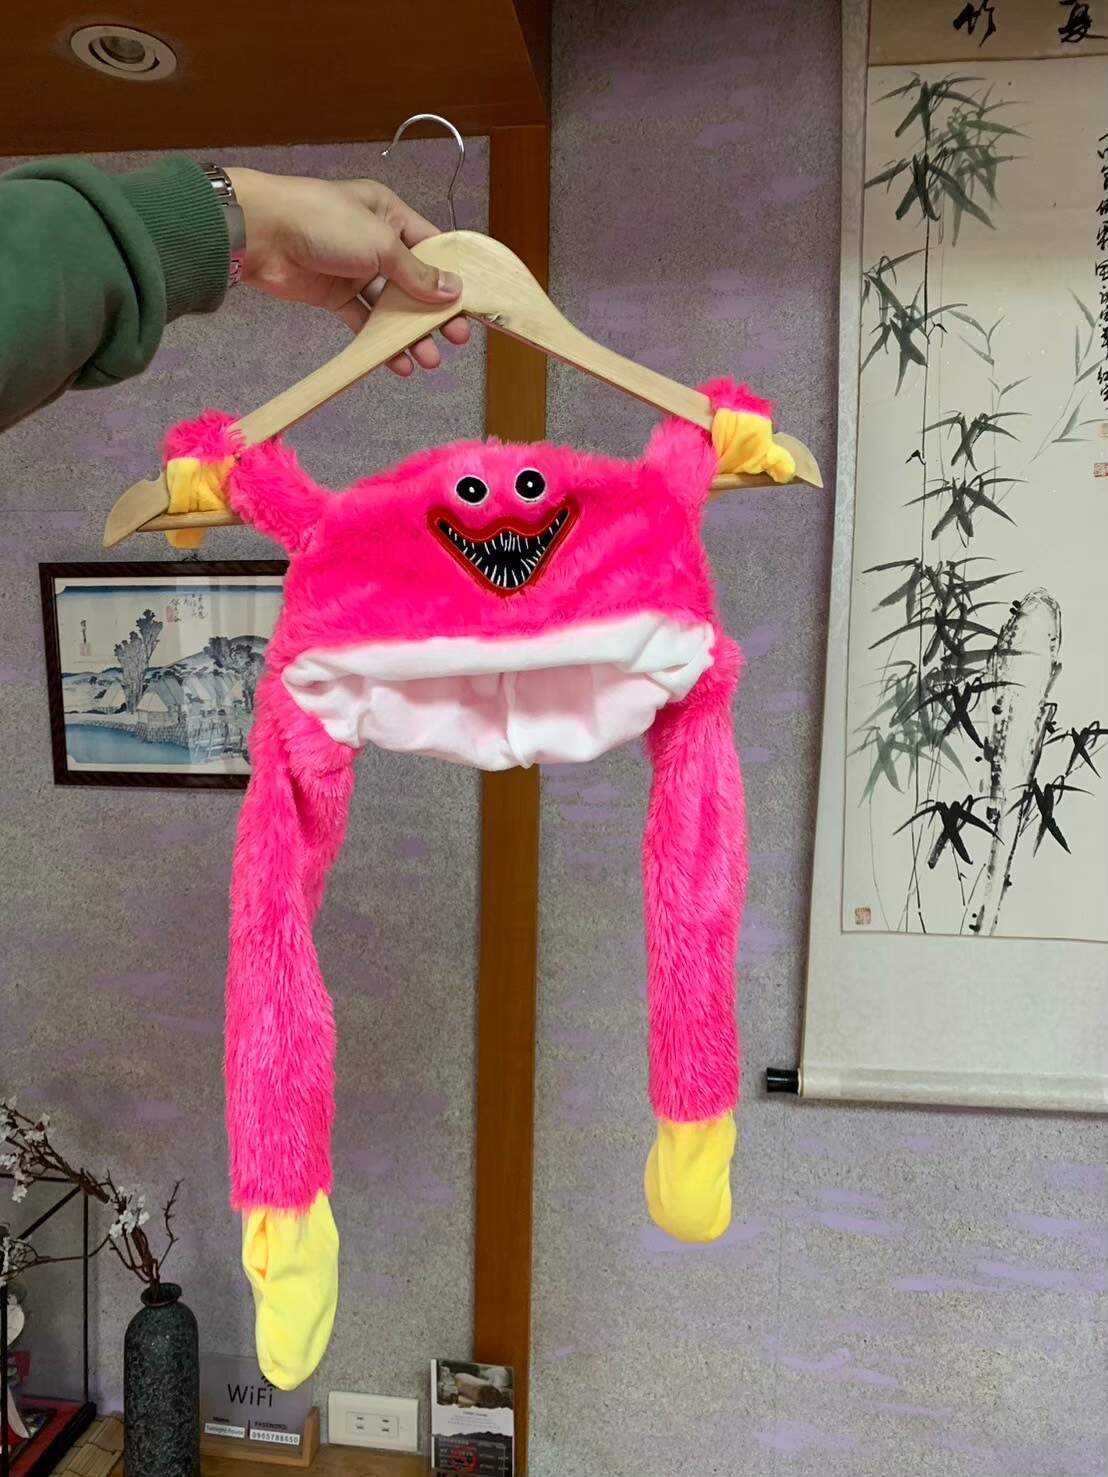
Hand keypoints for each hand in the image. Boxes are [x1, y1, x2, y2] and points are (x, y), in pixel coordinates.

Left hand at [224, 168, 469, 376]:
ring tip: (428, 359)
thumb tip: (452, 290)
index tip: (469, 305)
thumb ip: (417, 272)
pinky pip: (363, 320)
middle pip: (413, 282)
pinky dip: (379, 341)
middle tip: (454, 339)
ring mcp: (353, 269)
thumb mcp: (381, 244)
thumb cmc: (320, 221)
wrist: (261, 233)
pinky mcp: (334, 294)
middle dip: (433, 313)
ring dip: (408, 333)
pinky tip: (396, 361)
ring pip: (390, 306)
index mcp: (389, 213)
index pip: (431, 247)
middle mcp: (374, 240)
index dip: (451, 277)